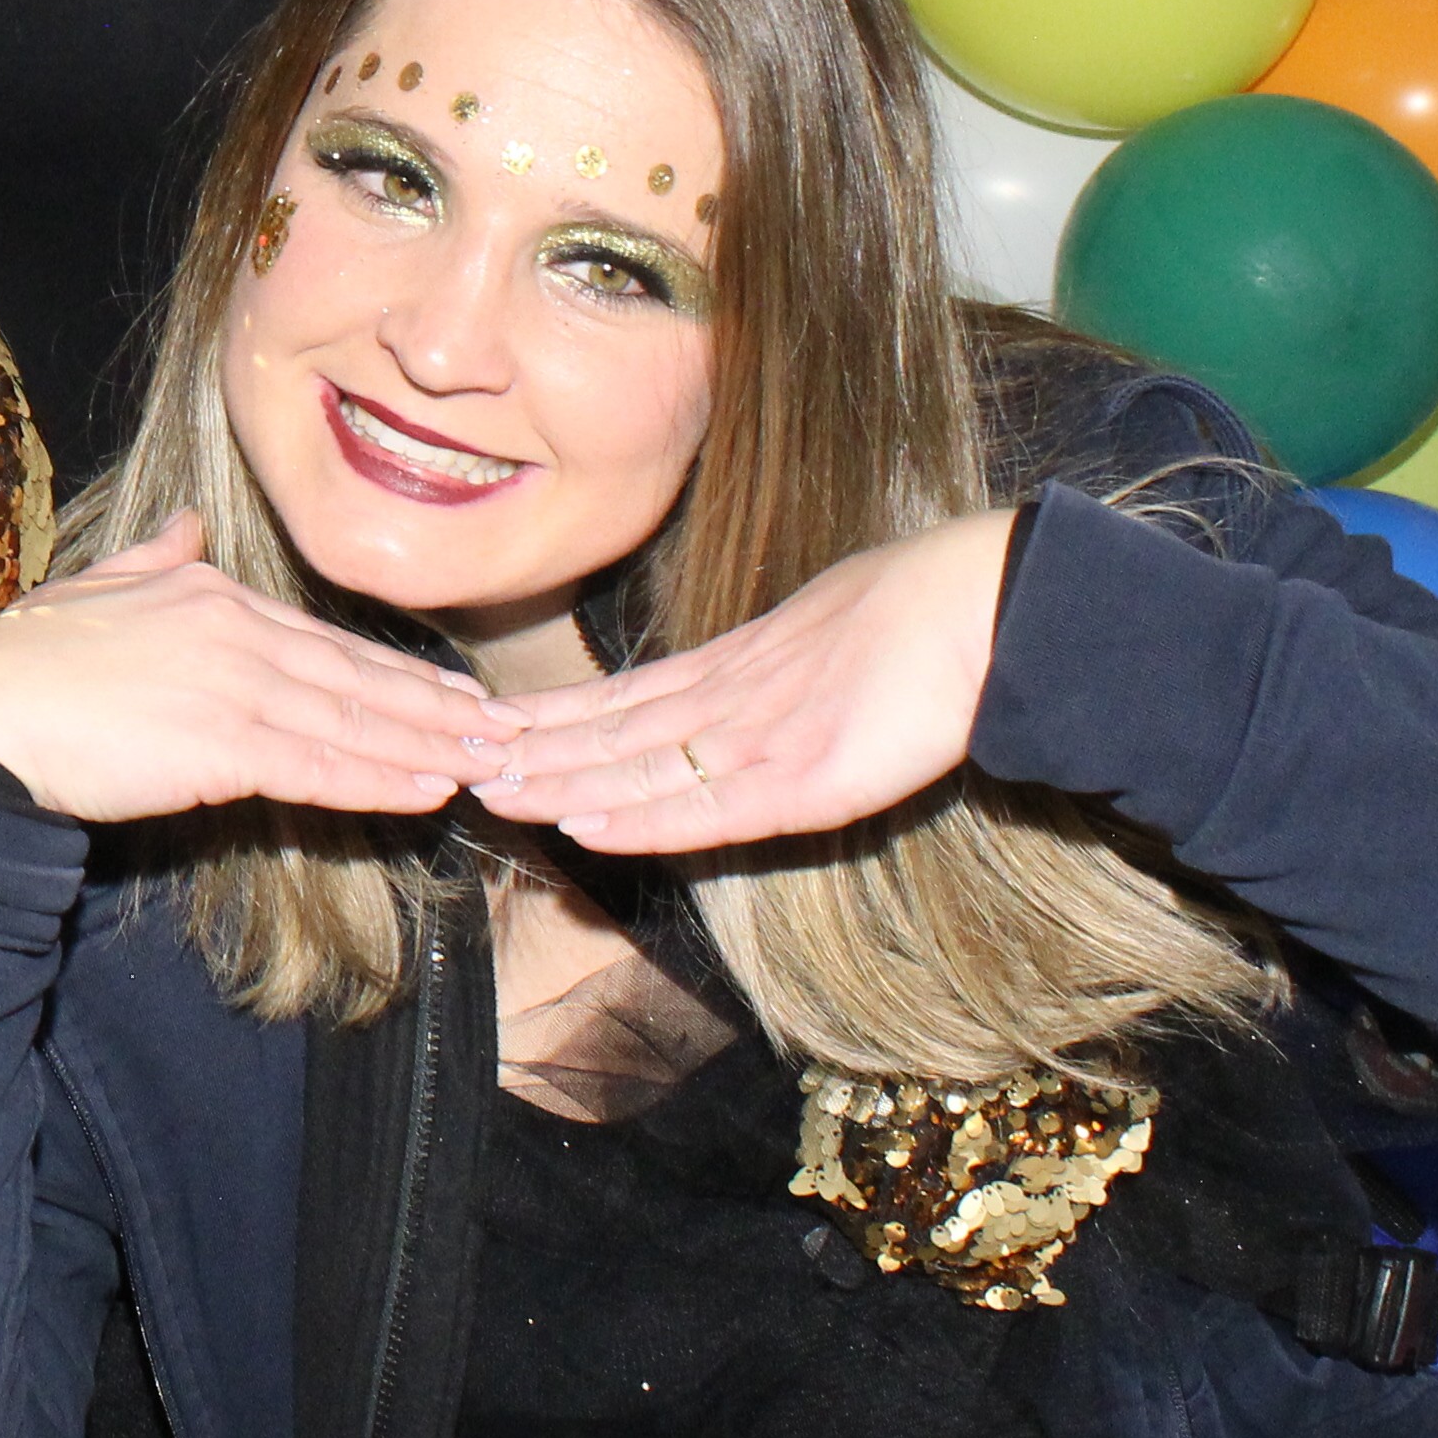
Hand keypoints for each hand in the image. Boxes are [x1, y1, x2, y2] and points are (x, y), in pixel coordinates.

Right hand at [0, 515, 517, 831]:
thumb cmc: (23, 664)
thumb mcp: (94, 589)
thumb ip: (153, 560)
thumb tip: (187, 525)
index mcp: (203, 590)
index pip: (321, 640)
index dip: (393, 671)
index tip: (450, 691)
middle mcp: (230, 627)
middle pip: (354, 676)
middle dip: (435, 707)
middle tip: (503, 730)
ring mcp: (230, 683)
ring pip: (351, 720)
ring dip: (427, 745)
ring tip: (486, 764)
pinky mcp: (221, 743)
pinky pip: (319, 764)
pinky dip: (380, 776)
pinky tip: (427, 789)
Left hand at [483, 506, 1016, 852]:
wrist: (985, 608)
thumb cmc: (920, 611)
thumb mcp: (819, 632)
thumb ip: (772, 667)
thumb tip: (752, 678)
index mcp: (735, 663)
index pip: (620, 696)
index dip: (553, 716)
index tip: (491, 725)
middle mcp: (730, 698)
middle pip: (608, 730)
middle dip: (530, 750)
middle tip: (452, 761)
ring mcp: (762, 738)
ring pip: (635, 768)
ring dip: (559, 786)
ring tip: (491, 794)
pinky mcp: (804, 779)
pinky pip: (704, 810)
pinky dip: (639, 822)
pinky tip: (585, 829)